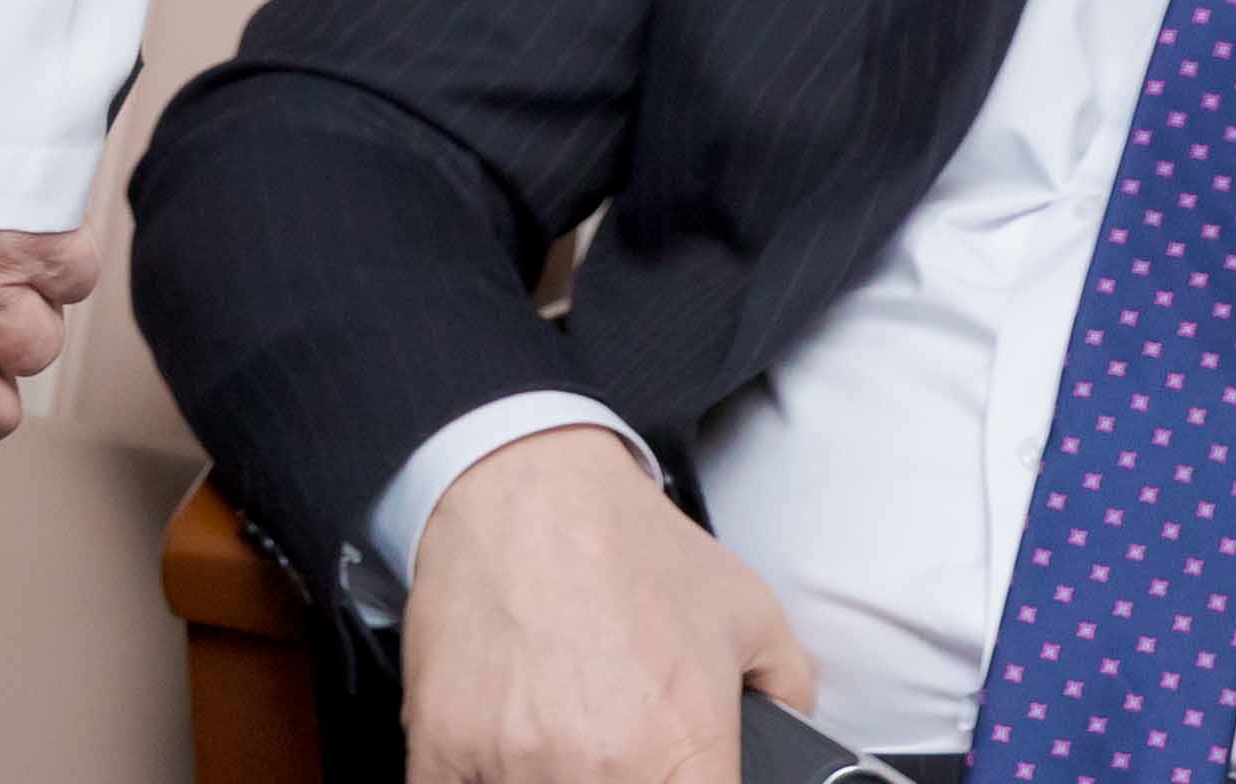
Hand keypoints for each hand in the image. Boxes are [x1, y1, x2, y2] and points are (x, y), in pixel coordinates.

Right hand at [399, 421, 816, 783]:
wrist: (523, 481)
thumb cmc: (624, 543)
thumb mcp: (750, 612)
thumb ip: (787, 694)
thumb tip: (793, 735)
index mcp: (681, 759)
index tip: (665, 770)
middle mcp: (597, 775)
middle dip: (611, 776)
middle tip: (603, 737)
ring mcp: (513, 765)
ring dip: (544, 773)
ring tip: (552, 728)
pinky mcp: (442, 745)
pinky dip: (477, 775)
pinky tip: (497, 739)